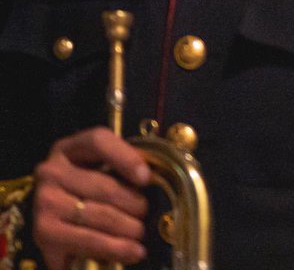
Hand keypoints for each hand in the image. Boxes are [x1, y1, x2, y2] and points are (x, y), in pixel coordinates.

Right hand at [33, 127, 149, 269]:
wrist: (53, 223)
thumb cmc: (84, 191)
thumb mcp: (97, 170)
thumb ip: (119, 168)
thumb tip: (150, 179)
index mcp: (68, 149)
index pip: (98, 140)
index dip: (125, 156)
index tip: (146, 177)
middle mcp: (51, 172)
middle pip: (103, 185)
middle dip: (133, 202)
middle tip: (146, 213)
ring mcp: (45, 203)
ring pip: (97, 215)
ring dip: (127, 227)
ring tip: (141, 233)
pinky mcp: (45, 234)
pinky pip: (88, 241)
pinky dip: (114, 248)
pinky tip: (133, 252)